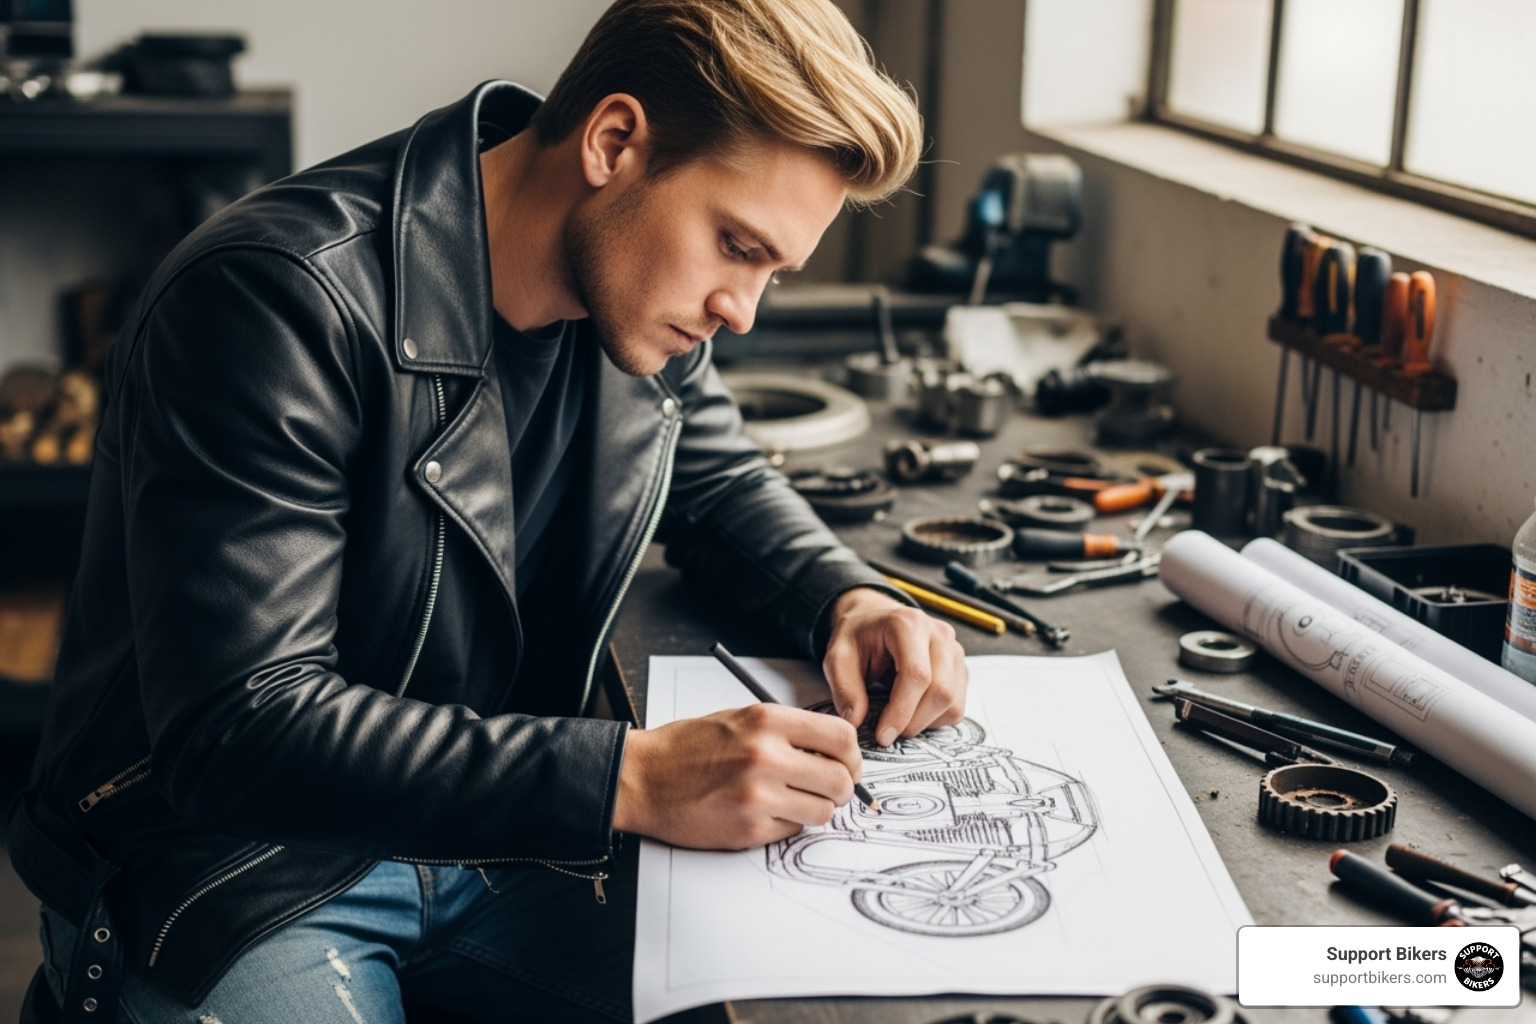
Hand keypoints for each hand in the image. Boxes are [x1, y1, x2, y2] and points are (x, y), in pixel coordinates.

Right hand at [613, 702, 860, 849]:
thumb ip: (788, 731)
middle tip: (827, 788)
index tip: (846, 763)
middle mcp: (767, 756)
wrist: (643, 778)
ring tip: (791, 800)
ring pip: (823, 811)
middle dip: (841, 788)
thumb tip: (836, 751)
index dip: (852, 754)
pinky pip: (793, 831)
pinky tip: (764, 812)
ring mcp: (758, 796)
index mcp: (767, 721)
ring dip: (815, 809)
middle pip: (841, 779)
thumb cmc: (688, 747)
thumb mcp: (741, 718)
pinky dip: (786, 825)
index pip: (842, 736)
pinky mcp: (749, 829)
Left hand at [821, 587, 968, 746]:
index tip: (883, 735)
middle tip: (887, 732)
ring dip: (925, 722)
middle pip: (941, 691)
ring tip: (898, 719)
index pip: (917, 675)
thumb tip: (856, 721)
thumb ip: (845, 688)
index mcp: (909, 625)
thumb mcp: (839, 657)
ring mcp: (954, 651)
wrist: (875, 620)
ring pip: (952, 702)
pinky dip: (936, 719)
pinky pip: (957, 706)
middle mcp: (939, 635)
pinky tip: (913, 711)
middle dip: (913, 721)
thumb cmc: (859, 636)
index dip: (902, 711)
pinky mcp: (960, 669)